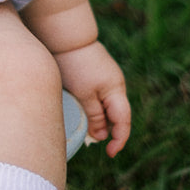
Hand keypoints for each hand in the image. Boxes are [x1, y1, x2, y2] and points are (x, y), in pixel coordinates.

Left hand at [54, 40, 130, 156]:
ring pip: (109, 106)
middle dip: (109, 131)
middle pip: (118, 114)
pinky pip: (101, 96)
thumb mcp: (84, 94)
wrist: (66, 36)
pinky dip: (96, 107)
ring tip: (87, 128)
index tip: (109, 154)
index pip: (123, 121)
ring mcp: (108, 77)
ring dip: (101, 119)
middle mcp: (116, 84)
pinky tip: (84, 110)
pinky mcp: (98, 72)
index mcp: (116, 90)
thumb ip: (95, 116)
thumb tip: (102, 137)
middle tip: (94, 142)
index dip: (119, 140)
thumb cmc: (75, 65)